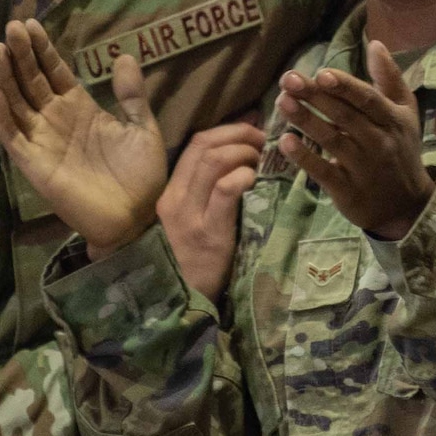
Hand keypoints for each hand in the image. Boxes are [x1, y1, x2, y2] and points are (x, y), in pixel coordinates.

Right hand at [0, 20, 165, 256]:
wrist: (139, 218)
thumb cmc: (142, 176)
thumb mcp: (143, 128)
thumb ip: (132, 95)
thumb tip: (124, 56)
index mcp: (81, 109)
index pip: (55, 72)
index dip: (42, 50)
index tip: (30, 24)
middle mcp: (57, 121)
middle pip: (32, 81)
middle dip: (21, 54)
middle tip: (12, 26)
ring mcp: (43, 141)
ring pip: (17, 103)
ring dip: (6, 77)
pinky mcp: (35, 164)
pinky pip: (13, 137)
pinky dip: (3, 116)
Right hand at [156, 123, 264, 299]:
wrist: (178, 304)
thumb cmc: (193, 263)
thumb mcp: (192, 222)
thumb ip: (208, 193)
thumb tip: (242, 157)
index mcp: (170, 193)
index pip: (196, 143)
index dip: (228, 130)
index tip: (253, 133)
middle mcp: (175, 199)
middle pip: (205, 144)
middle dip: (240, 134)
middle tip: (265, 141)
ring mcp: (190, 215)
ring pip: (214, 161)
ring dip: (245, 152)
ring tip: (263, 160)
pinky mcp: (208, 233)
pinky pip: (226, 190)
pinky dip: (245, 176)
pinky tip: (256, 181)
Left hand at [275, 40, 432, 239]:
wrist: (407, 206)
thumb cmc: (401, 150)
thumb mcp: (405, 113)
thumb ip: (390, 79)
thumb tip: (376, 44)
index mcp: (392, 120)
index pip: (366, 99)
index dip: (343, 86)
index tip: (320, 73)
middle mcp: (379, 142)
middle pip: (344, 116)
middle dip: (315, 96)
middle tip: (288, 80)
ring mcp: (363, 168)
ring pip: (332, 140)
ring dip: (305, 120)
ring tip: (282, 102)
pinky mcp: (347, 190)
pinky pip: (323, 172)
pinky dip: (304, 157)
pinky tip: (285, 141)